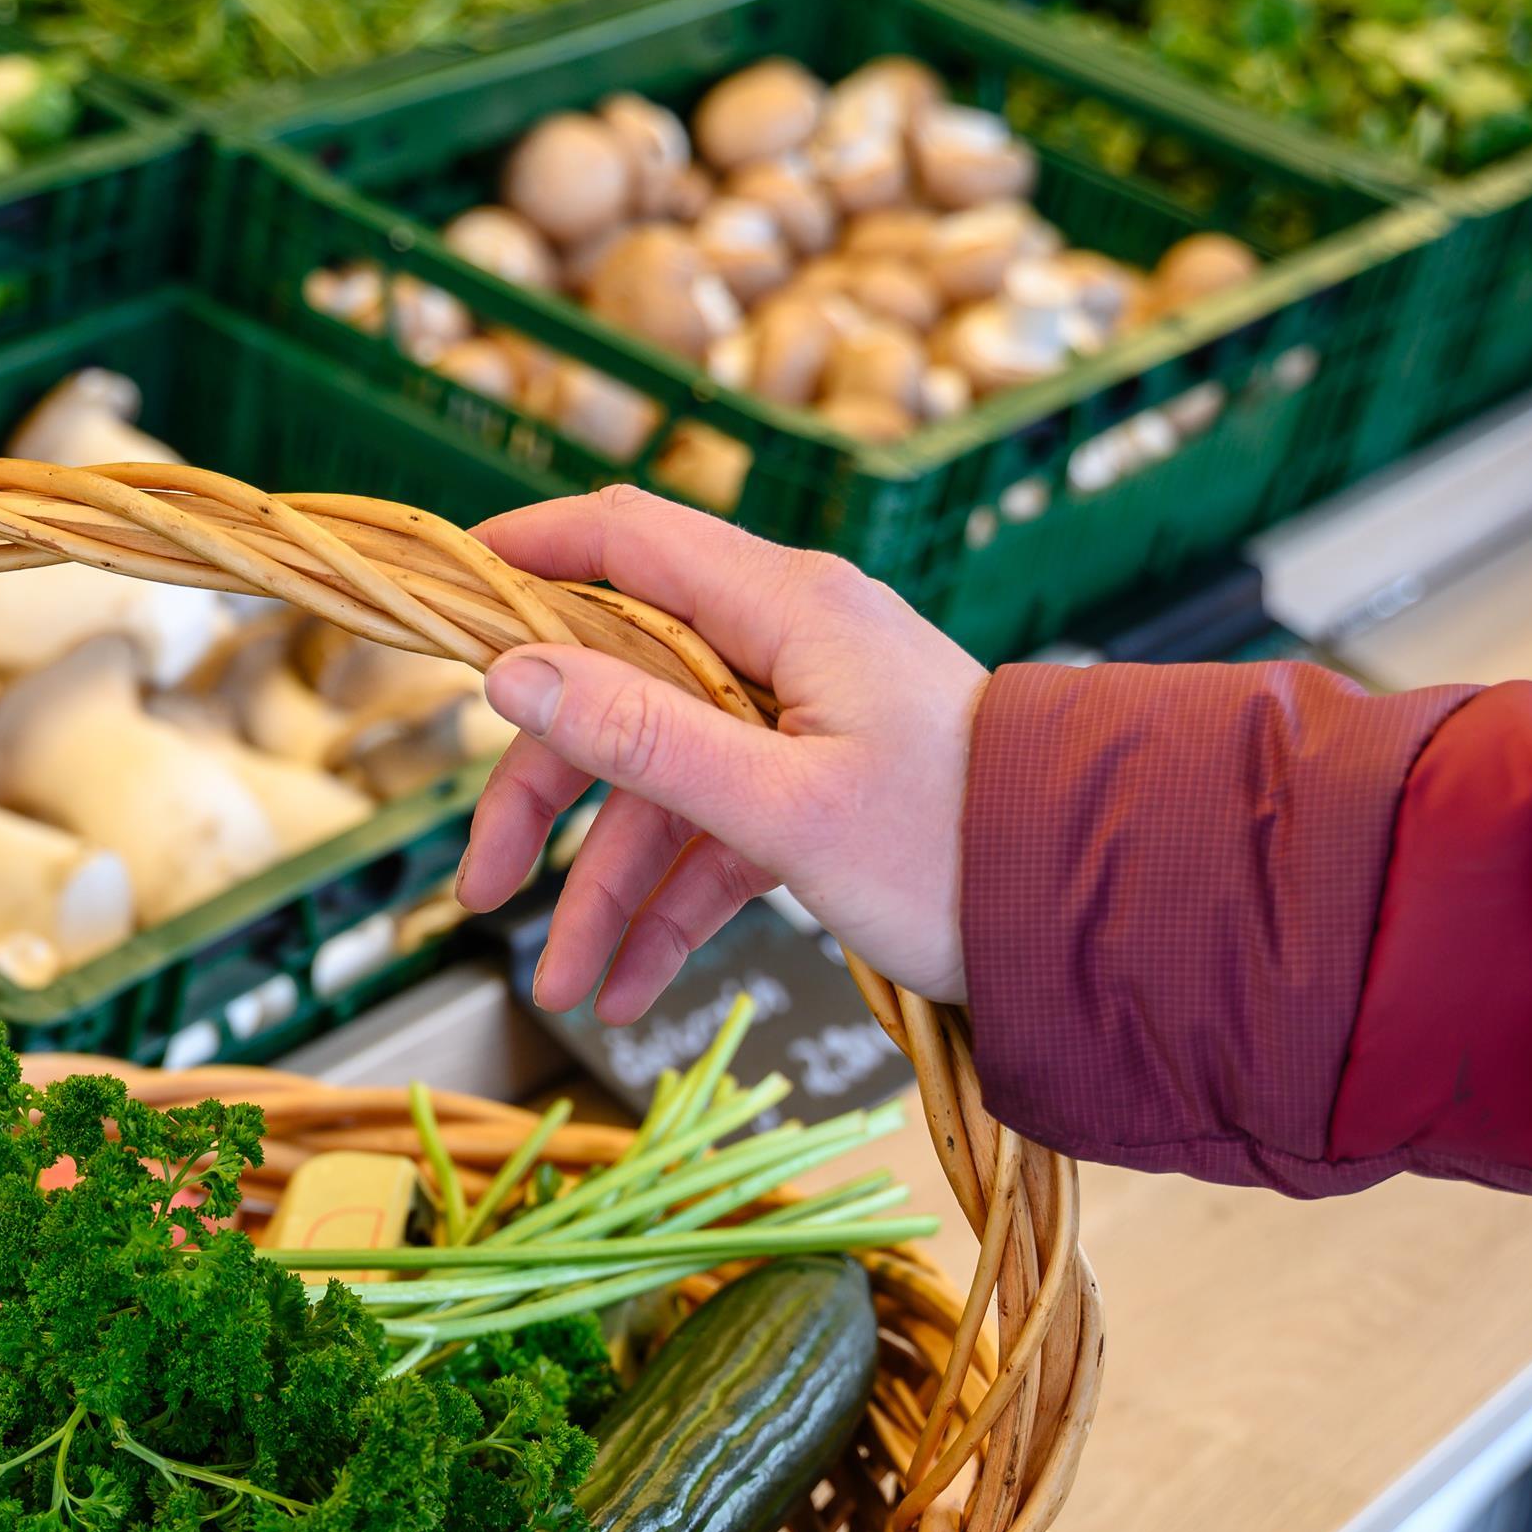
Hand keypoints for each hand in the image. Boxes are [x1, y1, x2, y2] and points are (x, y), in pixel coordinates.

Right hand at [452, 488, 983, 1022]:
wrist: (1090, 914)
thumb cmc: (957, 849)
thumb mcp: (782, 805)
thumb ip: (642, 738)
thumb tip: (511, 675)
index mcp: (786, 609)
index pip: (625, 540)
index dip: (524, 555)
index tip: (441, 595)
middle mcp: (788, 646)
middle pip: (618, 693)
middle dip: (542, 799)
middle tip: (481, 891)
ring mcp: (803, 719)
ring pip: (661, 784)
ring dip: (605, 889)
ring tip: (565, 991)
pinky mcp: (821, 790)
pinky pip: (716, 835)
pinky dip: (671, 908)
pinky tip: (632, 992)